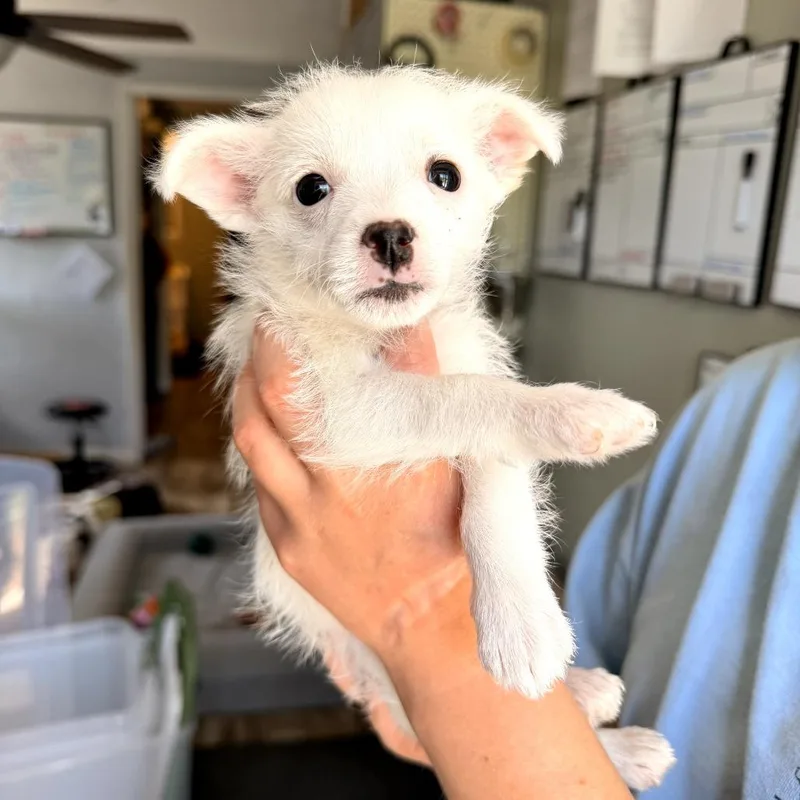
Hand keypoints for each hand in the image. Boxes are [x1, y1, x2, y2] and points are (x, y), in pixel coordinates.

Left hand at [232, 322, 466, 657]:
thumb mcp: (460, 467)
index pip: (357, 373)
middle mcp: (337, 486)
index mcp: (391, 460)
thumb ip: (433, 400)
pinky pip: (257, 480)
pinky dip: (259, 443)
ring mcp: (302, 519)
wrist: (427, 622)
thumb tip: (412, 333)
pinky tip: (267, 427)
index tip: (318, 302)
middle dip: (268, 349)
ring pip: (252, 435)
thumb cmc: (449, 543)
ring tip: (257, 363)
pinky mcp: (286, 543)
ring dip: (249, 391)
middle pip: (279, 396)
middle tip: (271, 320)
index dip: (332, 331)